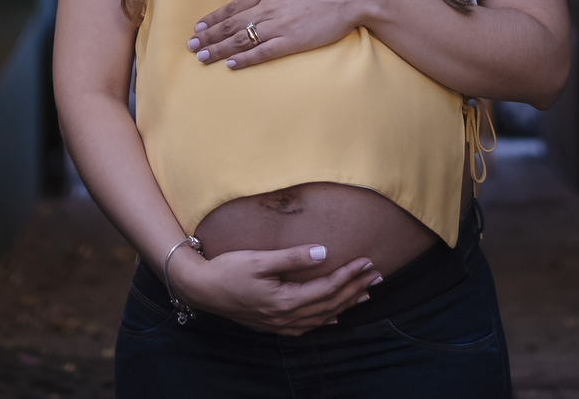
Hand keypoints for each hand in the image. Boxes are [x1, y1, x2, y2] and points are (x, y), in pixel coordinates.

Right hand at [174, 241, 381, 333]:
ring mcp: (280, 325)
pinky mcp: (274, 324)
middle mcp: (286, 318)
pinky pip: (308, 325)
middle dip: (355, 290)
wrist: (201, 289)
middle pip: (329, 305)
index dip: (349, 275)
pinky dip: (326, 319)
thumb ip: (292, 257)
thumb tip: (323, 252)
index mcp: (285, 302)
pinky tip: (335, 317)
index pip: (327, 289)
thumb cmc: (229, 270)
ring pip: (322, 317)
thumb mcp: (259, 259)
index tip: (367, 262)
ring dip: (345, 305)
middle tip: (377, 277)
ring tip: (366, 295)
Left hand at [188, 0, 372, 68]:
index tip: (198, 27)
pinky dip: (244, 59)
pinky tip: (231, 65)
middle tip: (191, 46)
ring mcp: (278, 25)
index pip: (232, 6)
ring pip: (240, 40)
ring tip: (202, 58)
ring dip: (219, 50)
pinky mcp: (291, 41)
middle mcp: (268, 6)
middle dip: (208, 36)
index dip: (213, 18)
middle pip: (231, 24)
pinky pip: (262, 53)